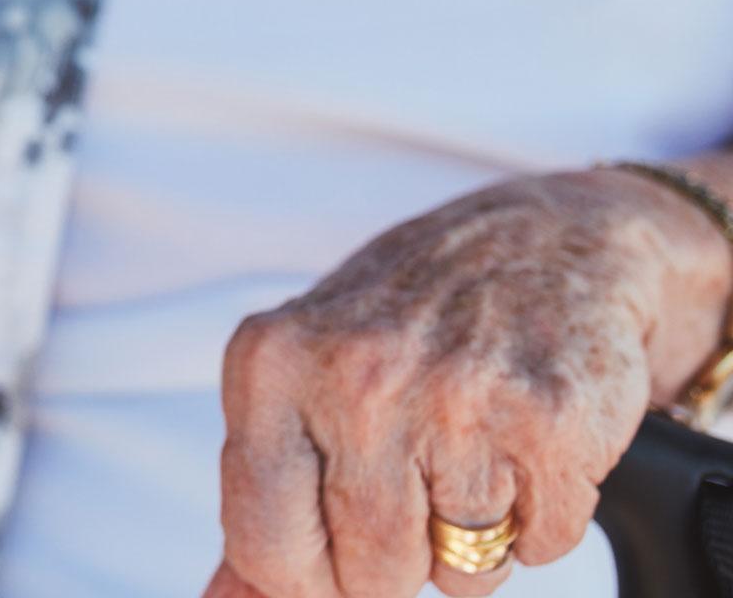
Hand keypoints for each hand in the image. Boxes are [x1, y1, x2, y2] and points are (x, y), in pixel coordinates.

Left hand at [204, 166, 732, 597]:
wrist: (544, 241)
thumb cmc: (409, 320)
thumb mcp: (303, 380)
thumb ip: (261, 500)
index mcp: (269, 363)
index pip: (265, 548)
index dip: (309, 571)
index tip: (335, 539)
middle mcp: (353, 374)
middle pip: (368, 576)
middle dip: (398, 556)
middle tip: (416, 471)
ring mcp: (451, 394)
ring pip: (458, 575)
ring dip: (472, 538)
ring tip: (469, 447)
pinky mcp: (546, 418)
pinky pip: (538, 548)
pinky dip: (540, 517)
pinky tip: (522, 443)